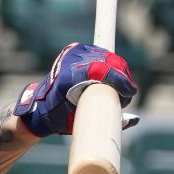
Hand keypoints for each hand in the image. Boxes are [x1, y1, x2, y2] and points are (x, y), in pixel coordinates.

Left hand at [13, 42, 138, 136]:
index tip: (130, 92)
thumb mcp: (78, 123)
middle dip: (123, 78)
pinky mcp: (76, 50)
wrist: (39, 107)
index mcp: (68, 77)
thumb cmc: (59, 117)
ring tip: (118, 90)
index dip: (121, 80)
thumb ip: (105, 120)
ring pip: (108, 57)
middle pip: (110, 63)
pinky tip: (112, 79)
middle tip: (125, 96)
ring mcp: (73, 53)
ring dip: (118, 72)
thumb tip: (134, 120)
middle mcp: (70, 61)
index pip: (102, 71)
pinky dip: (110, 66)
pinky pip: (101, 55)